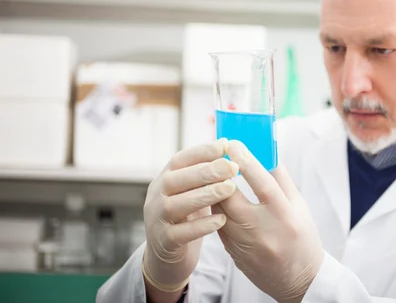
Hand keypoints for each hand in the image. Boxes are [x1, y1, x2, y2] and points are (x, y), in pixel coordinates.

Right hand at [142, 139, 237, 293]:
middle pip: (176, 179)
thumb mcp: (191, 193)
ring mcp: (156, 220)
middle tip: (232, 167)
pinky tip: (221, 220)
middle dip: (206, 171)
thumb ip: (204, 176)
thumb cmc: (186, 219)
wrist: (167, 259)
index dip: (201, 151)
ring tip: (230, 189)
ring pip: (177, 205)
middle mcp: (155, 197)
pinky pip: (181, 233)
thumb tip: (229, 152)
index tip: (224, 144)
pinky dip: (201, 226)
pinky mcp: (163, 242)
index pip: (179, 160)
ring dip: (205, 195)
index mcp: (163, 180)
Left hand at [213, 141, 323, 302]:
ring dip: (216, 192)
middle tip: (218, 159)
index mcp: (283, 215)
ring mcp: (245, 245)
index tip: (233, 144)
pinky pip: (218, 226)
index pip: (261, 182)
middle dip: (221, 175)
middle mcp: (263, 230)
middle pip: (230, 197)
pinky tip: (220, 200)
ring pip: (219, 211)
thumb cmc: (302, 236)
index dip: (245, 160)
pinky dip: (217, 210)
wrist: (299, 280)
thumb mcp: (298, 206)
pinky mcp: (233, 254)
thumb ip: (281, 179)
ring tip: (218, 178)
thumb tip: (265, 151)